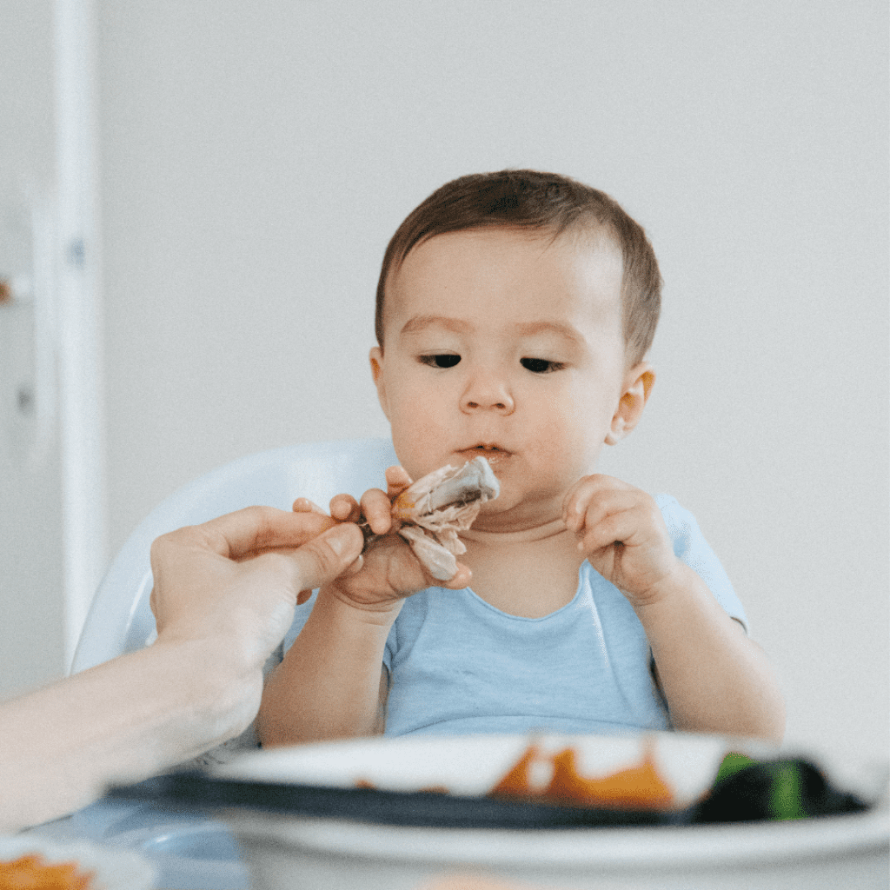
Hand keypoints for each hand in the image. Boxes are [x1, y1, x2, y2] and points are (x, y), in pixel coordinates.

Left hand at [150, 506, 363, 668]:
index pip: (256, 520)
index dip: (301, 522)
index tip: (334, 528)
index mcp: (188, 545)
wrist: (207, 691)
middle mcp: (189, 571)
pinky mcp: (221, 631)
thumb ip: (316, 554)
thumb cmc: (221, 629)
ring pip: (260, 573)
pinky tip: (309, 592)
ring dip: (299, 570)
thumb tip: (344, 540)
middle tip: (339, 546)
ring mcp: (205, 603)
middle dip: (302, 547)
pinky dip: (286, 593)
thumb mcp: (279, 575)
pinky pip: (259, 600)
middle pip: (258, 545)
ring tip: (333, 567)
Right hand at [296, 466, 470, 611]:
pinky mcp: (330, 530)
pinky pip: (317, 516)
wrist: (369, 596)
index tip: (398, 475)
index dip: (403, 480)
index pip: (407, 490)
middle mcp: (379, 510)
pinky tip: (302, 506)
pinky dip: (309, 509)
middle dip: (376, 503)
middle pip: (376, 495)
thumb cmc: (402, 576)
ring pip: (347, 502)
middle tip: (381, 523)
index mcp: (406, 513)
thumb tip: (465, 577)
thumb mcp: (424, 576)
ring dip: (342, 503)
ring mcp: (353, 519)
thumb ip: (444, 573)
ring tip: (340, 512)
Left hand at [562, 475, 680, 607]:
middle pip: (596, 482)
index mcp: (624, 494)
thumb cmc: (620, 560)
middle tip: (572, 528)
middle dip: (576, 505)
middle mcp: (636, 495)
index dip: (573, 496)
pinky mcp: (648, 524)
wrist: (650, 585)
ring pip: (602, 502)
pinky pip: (611, 524)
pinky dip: (594, 538)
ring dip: (587, 525)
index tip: (568, 521)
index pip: (592, 479)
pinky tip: (590, 549)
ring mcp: (644, 507)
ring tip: (588, 543)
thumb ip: (583, 516)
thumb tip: (571, 508)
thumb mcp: (592, 534)